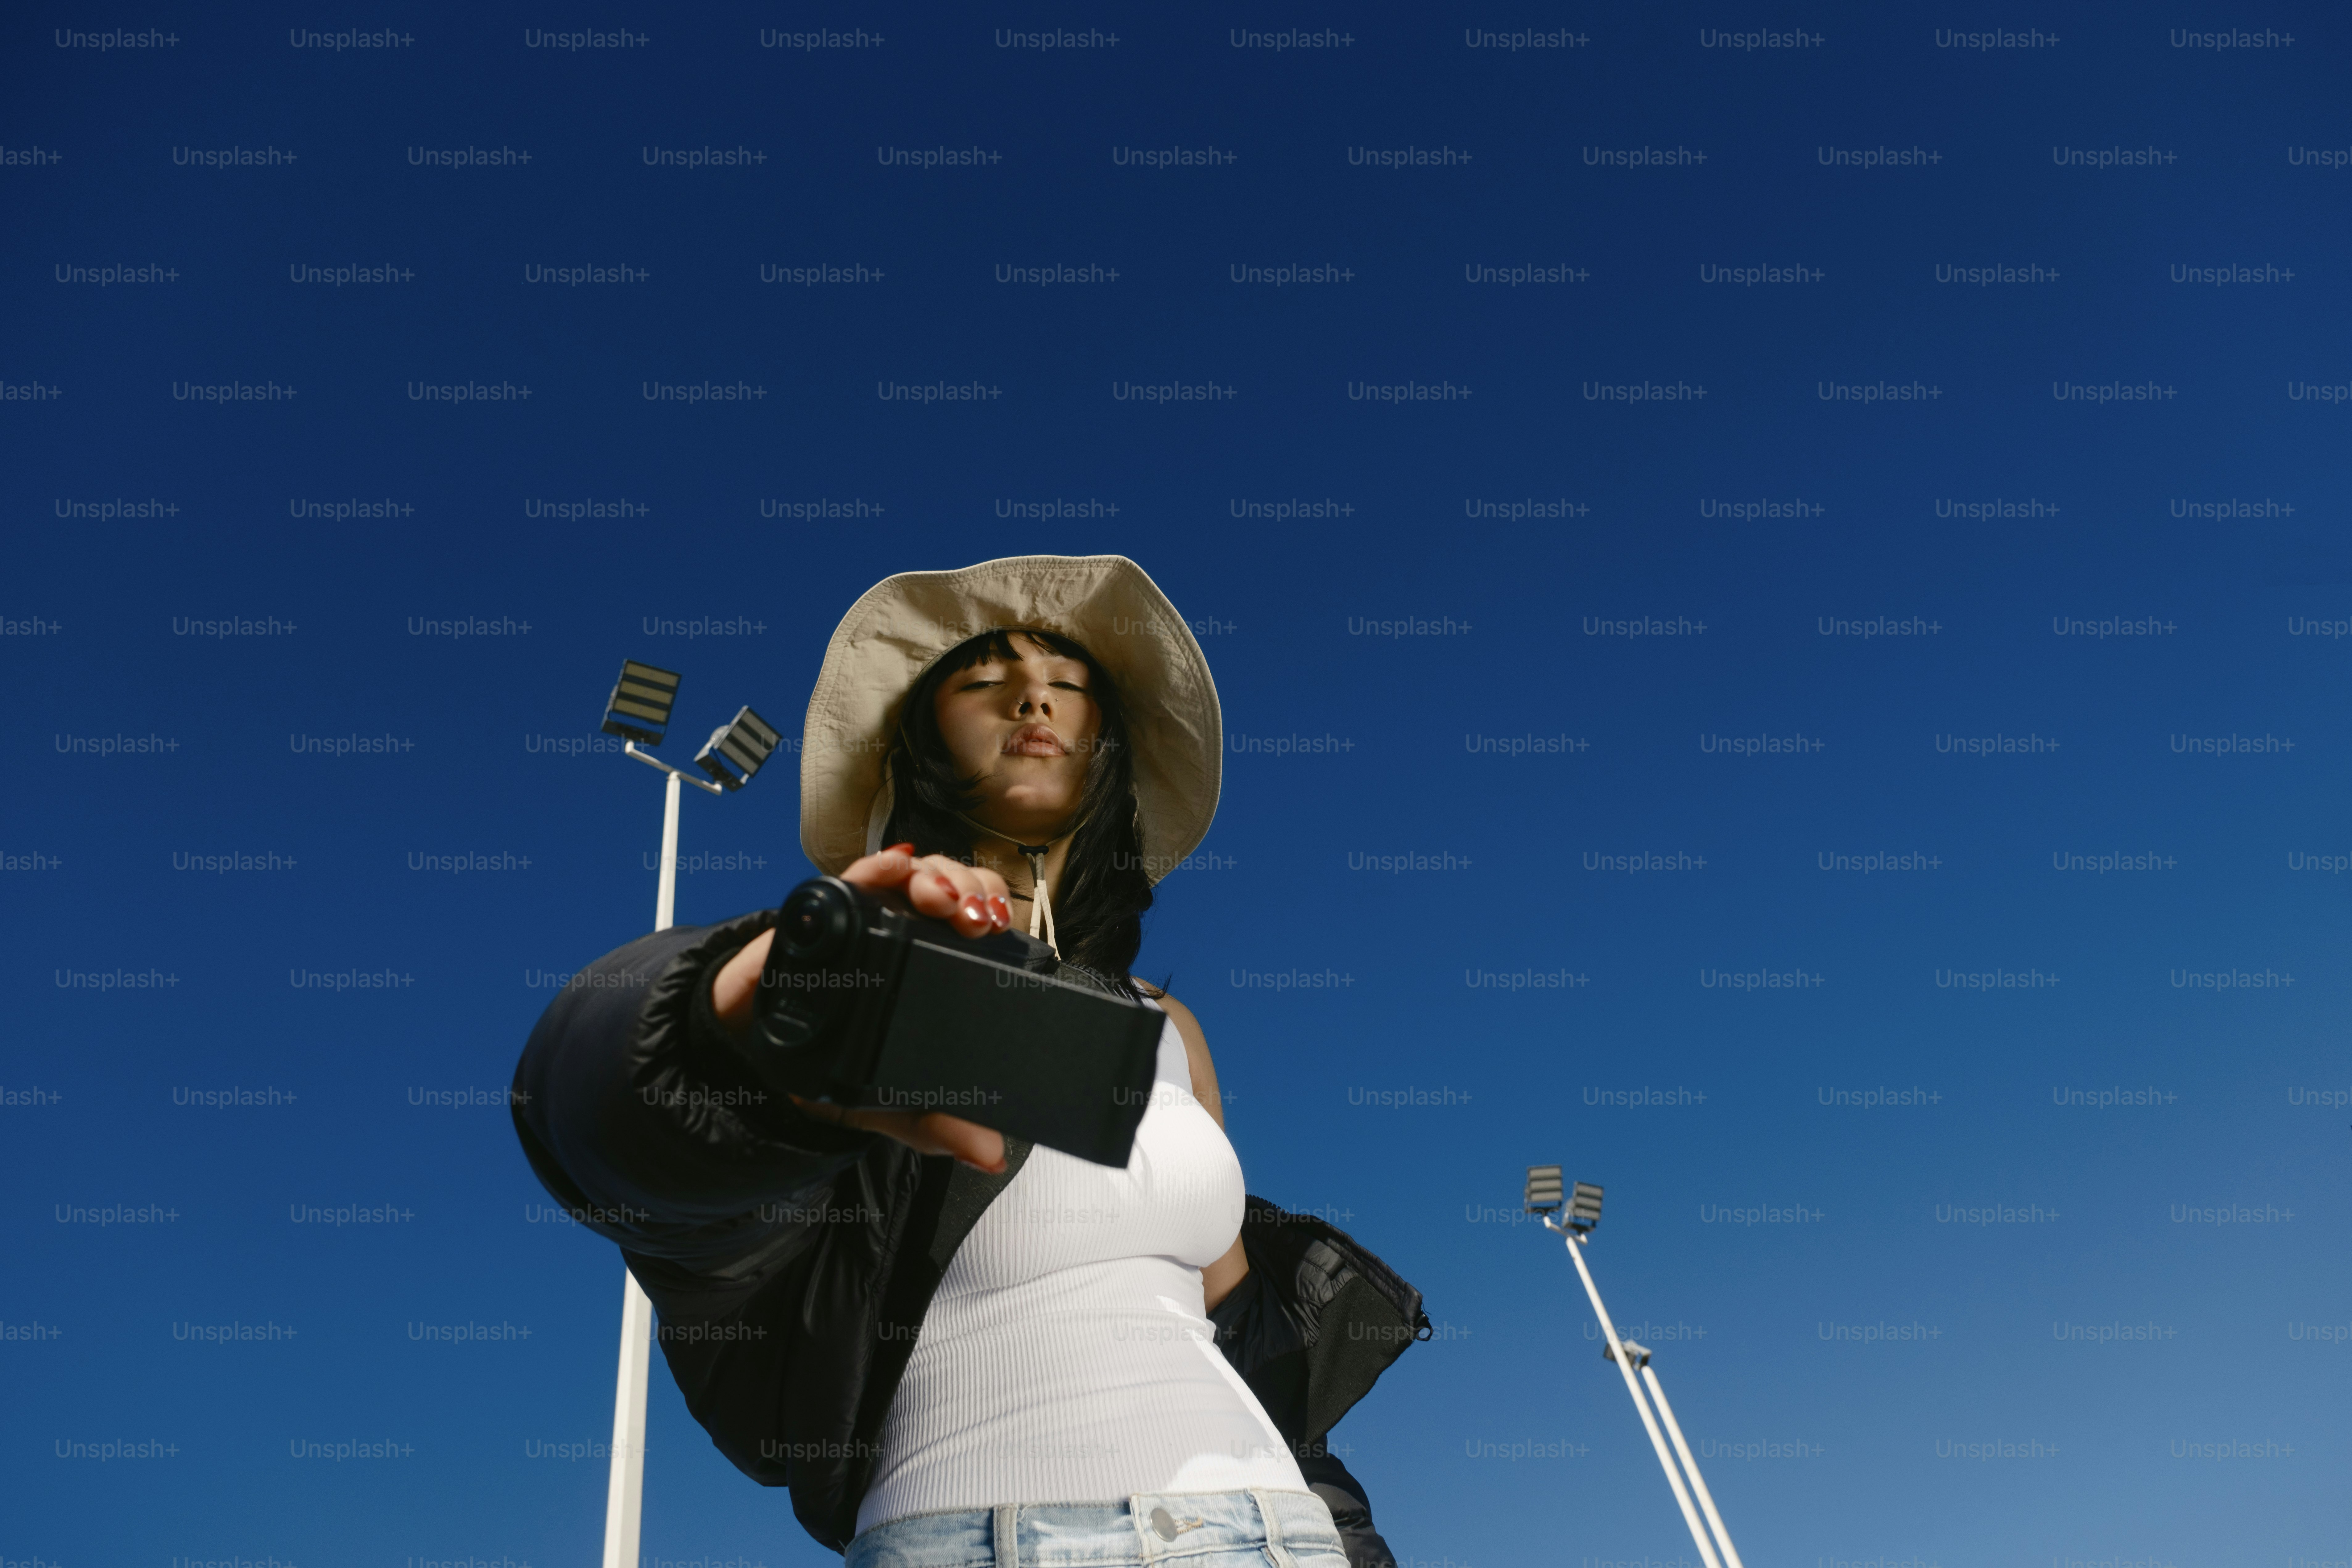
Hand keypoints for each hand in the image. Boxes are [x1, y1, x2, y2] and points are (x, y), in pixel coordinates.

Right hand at [707, 844, 1013, 1172]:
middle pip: (958, 888)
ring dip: (937, 876)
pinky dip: (878, 866)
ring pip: (917, 872)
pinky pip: (856, 876)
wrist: (750, 1061)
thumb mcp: (888, 1107)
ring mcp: (866, 918)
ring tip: (941, 900)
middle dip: (974, 891)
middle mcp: (906, 936)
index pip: (981, 923)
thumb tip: (989, 1154)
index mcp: (934, 969)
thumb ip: (938, 1127)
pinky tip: (894, 866)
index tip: (1000, 930)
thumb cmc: (822, 1068)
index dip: (997, 914)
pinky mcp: (823, 913)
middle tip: (975, 920)